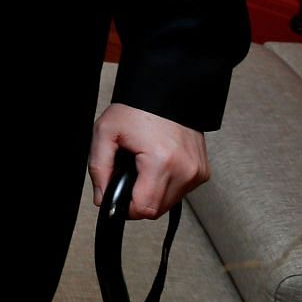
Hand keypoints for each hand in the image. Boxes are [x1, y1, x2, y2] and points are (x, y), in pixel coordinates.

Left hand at [89, 102, 209, 219]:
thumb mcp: (105, 132)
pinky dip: (166, 184)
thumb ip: (99, 168)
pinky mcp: (202, 172)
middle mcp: (185, 171)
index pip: (145, 209)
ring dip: (152, 192)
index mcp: (162, 162)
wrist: (167, 91)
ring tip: (142, 166)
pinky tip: (157, 165)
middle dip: (138, 199)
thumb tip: (102, 199)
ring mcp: (197, 172)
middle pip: (157, 210)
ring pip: (169, 203)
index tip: (117, 194)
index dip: (126, 207)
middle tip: (128, 174)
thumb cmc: (137, 108)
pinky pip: (180, 191)